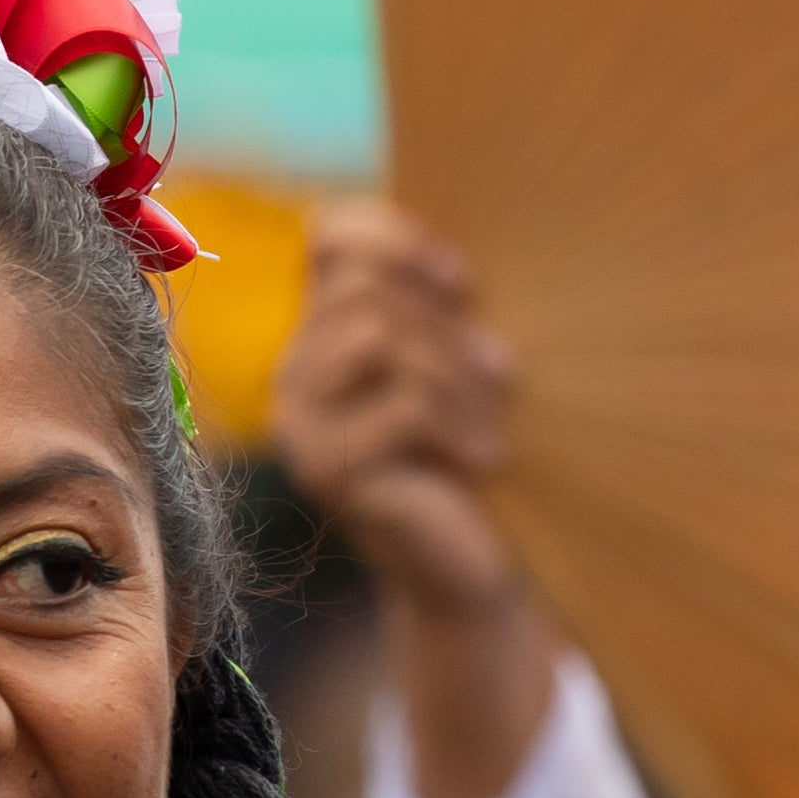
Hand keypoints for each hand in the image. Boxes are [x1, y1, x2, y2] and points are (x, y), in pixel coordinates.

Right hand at [270, 203, 521, 620]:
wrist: (465, 562)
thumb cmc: (470, 451)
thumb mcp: (457, 362)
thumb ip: (438, 302)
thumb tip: (459, 250)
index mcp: (325, 329)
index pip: (331, 235)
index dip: (395, 237)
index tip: (462, 281)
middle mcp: (294, 370)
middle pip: (361, 289)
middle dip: (445, 324)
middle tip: (504, 370)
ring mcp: (300, 422)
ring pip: (375, 335)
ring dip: (455, 374)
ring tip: (495, 417)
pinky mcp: (324, 469)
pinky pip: (400, 406)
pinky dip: (458, 425)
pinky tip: (485, 458)